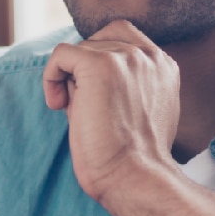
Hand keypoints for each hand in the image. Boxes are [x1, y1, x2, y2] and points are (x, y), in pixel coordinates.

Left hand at [42, 19, 180, 202]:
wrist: (134, 178)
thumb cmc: (132, 157)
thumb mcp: (138, 111)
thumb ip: (124, 83)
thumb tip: (77, 72)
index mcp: (164, 66)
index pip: (124, 37)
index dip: (101, 57)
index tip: (94, 93)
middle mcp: (149, 56)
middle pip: (100, 40)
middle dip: (85, 68)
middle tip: (82, 103)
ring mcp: (126, 57)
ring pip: (80, 48)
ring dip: (70, 78)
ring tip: (75, 112)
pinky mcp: (100, 64)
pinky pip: (60, 54)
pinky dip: (51, 77)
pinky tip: (57, 104)